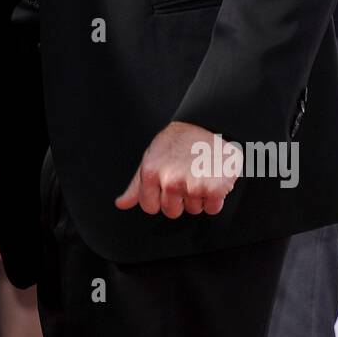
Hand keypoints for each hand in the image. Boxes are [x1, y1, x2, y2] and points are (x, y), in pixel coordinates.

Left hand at [115, 121, 241, 218]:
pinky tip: (212, 178)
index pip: (149, 207)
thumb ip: (136, 185)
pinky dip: (216, 197)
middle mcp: (170, 181)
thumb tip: (121, 203)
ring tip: (200, 174)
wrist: (209, 124)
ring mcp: (192, 186)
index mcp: (151, 174)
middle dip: (179, 200)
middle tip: (186, 178)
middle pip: (172, 211)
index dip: (160, 198)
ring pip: (193, 210)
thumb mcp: (151, 157)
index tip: (168, 185)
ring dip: (198, 197)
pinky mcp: (214, 189)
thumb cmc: (178, 141)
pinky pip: (212, 208)